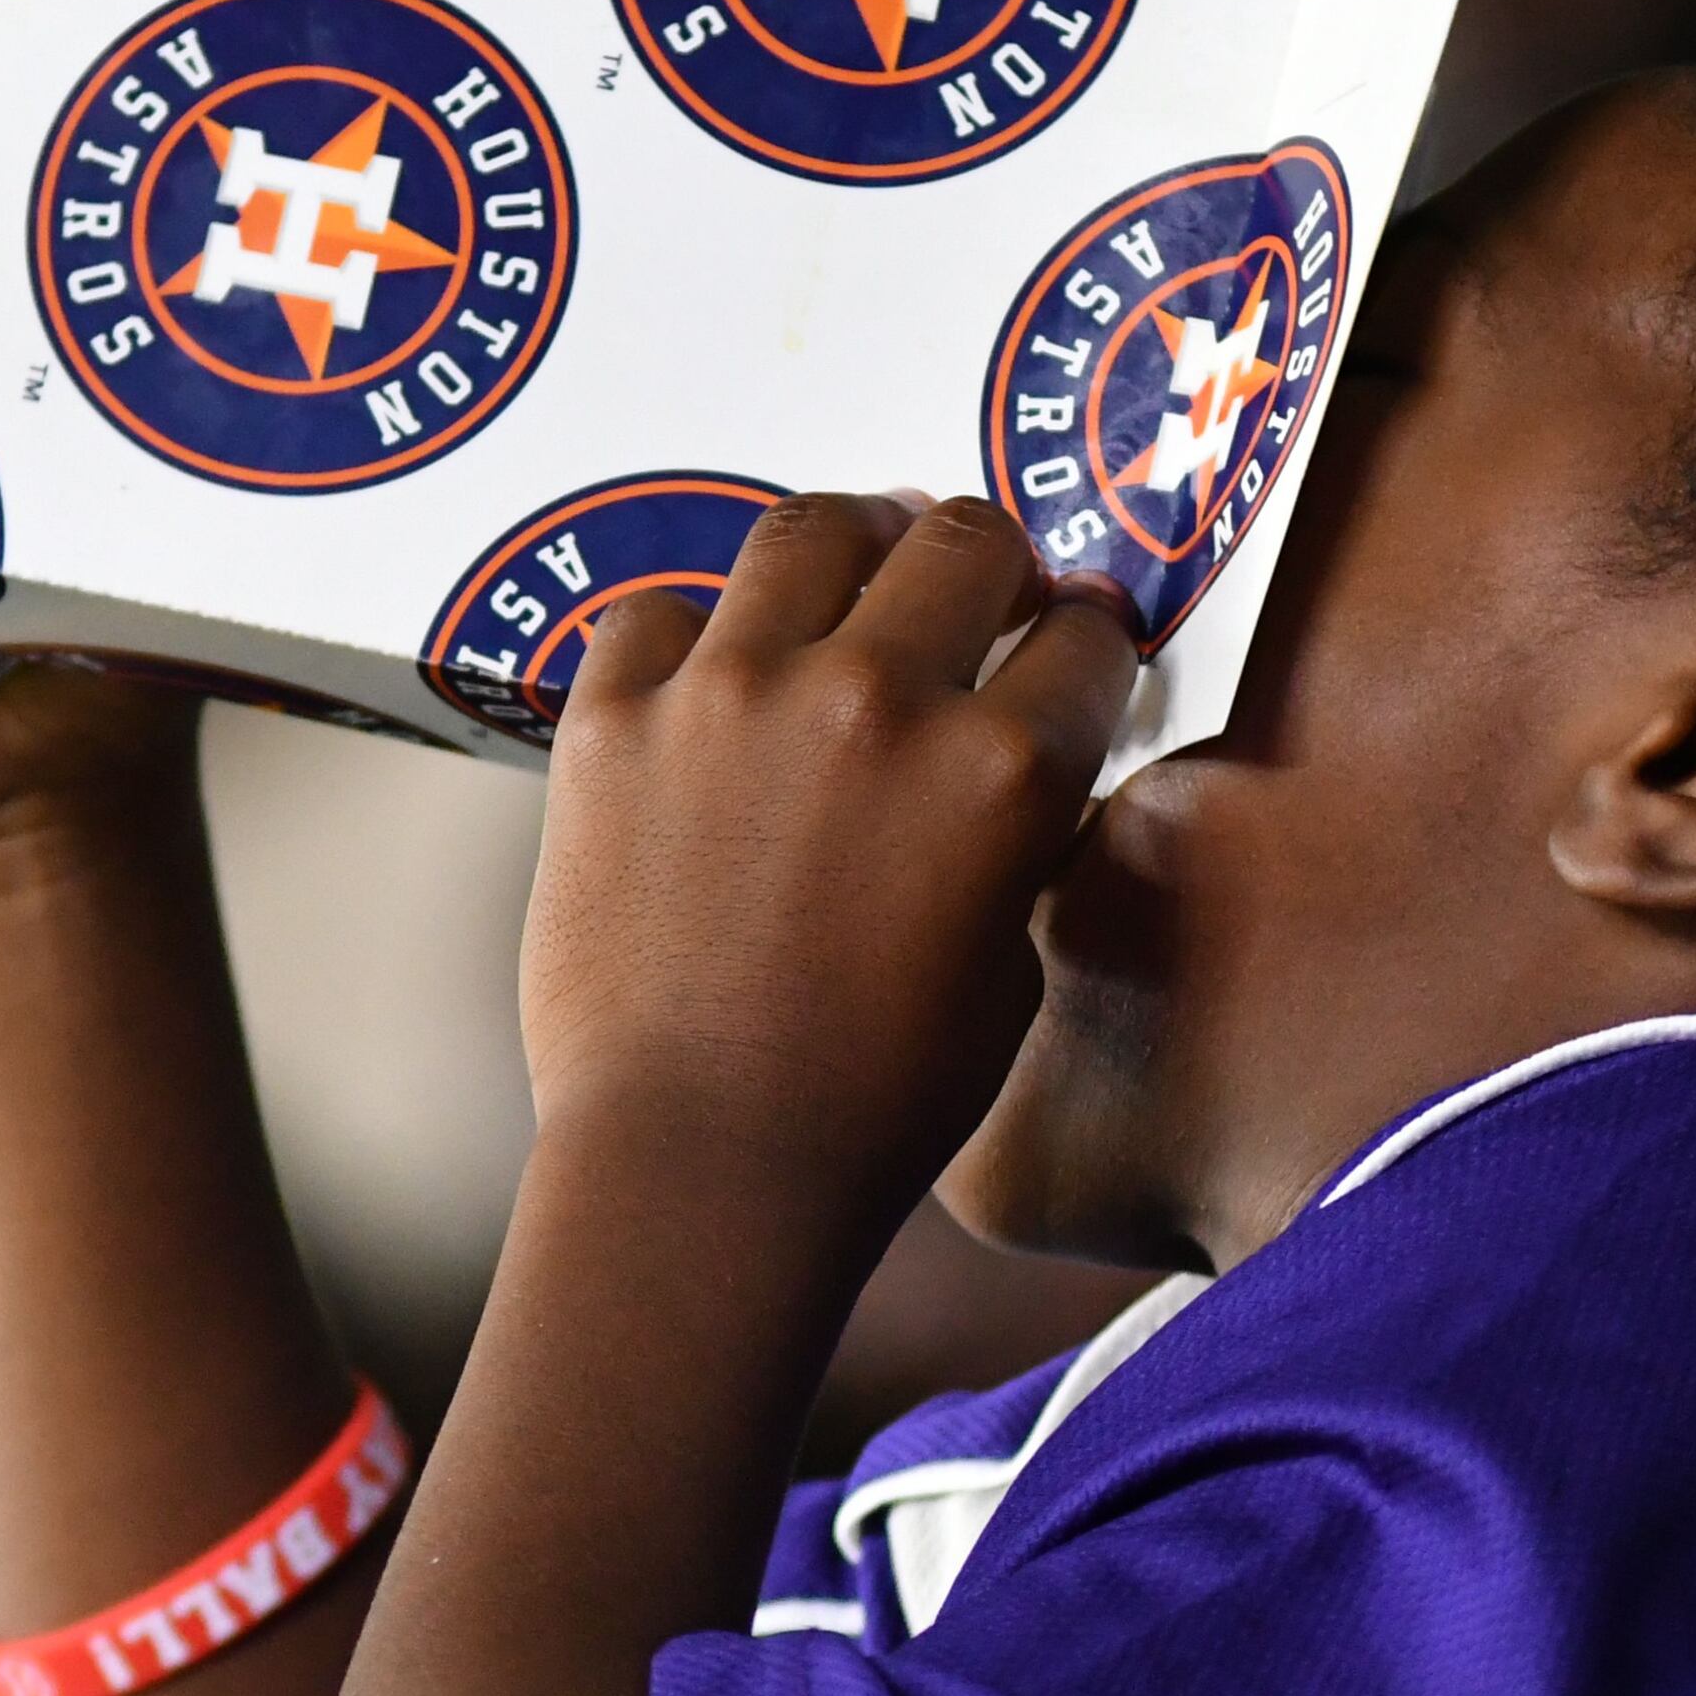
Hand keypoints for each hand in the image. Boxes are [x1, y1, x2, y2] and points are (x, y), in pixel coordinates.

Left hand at [520, 493, 1138, 1242]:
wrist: (700, 1166)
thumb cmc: (872, 1103)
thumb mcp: (1008, 963)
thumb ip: (1016, 836)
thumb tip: (1006, 760)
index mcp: (1003, 771)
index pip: (1082, 635)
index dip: (1083, 641)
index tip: (1064, 646)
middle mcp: (875, 700)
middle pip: (962, 539)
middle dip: (990, 561)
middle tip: (975, 590)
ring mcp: (732, 695)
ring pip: (812, 529)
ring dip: (854, 544)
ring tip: (854, 571)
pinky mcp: (613, 719)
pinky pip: (659, 609)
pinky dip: (694, 632)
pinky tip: (712, 672)